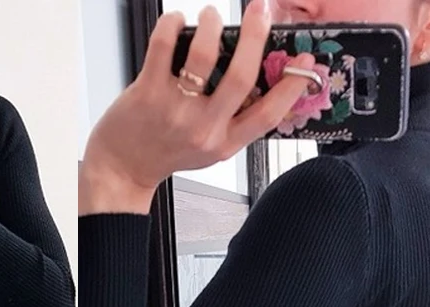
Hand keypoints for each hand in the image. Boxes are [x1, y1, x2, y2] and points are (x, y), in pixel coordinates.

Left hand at [79, 0, 316, 213]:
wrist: (122, 168)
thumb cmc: (164, 153)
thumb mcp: (208, 149)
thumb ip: (234, 121)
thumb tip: (261, 80)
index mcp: (223, 143)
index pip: (269, 115)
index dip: (293, 86)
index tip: (307, 61)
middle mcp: (203, 129)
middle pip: (242, 75)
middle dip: (256, 34)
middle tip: (260, 10)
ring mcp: (175, 110)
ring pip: (204, 53)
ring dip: (211, 22)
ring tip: (210, 16)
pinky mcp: (148, 93)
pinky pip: (165, 45)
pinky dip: (172, 23)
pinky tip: (176, 22)